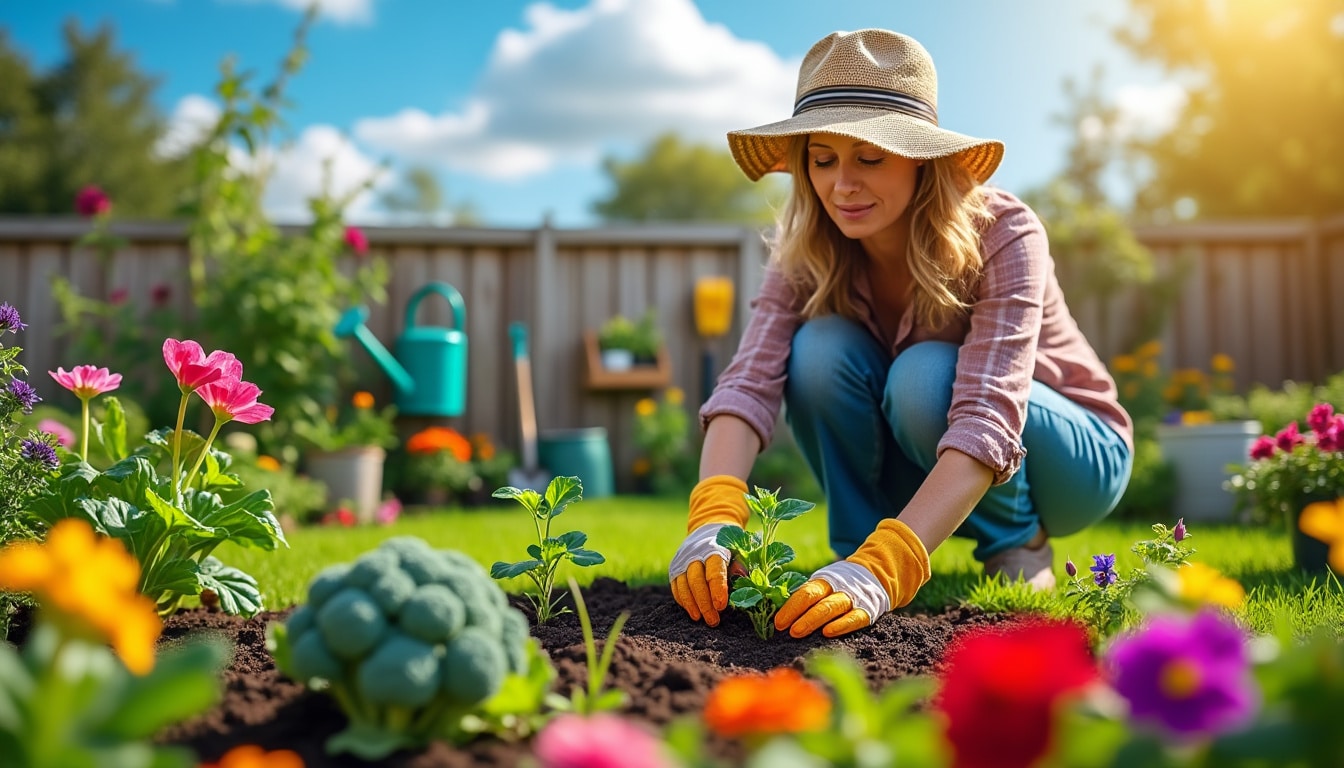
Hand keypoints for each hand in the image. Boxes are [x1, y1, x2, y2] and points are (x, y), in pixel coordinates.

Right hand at [667, 475, 750, 626]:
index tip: (721, 606)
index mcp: (714, 548)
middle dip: (704, 602)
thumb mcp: (740, 550)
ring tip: (700, 618)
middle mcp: (695, 553)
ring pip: (683, 585)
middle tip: (713, 620)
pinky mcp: (675, 567)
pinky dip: (683, 600)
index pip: (714, 570)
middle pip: (696, 580)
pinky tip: (692, 611)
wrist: (709, 527)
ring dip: (692, 604)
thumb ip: (741, 564)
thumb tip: (742, 578)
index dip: (717, 588)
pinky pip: (676, 586)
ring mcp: (682, 560)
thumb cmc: (730, 545)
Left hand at [775, 519, 930, 637]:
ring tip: (798, 632)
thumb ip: (809, 597)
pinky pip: (854, 618)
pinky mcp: (869, 610)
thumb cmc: (842, 586)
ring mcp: (854, 598)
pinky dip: (841, 625)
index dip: (790, 607)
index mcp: (825, 580)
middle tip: (786, 630)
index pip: (805, 592)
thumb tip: (782, 615)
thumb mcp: (825, 585)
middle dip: (799, 615)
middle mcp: (839, 587)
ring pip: (832, 608)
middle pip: (816, 600)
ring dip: (813, 620)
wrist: (879, 575)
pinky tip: (828, 633)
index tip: (778, 622)